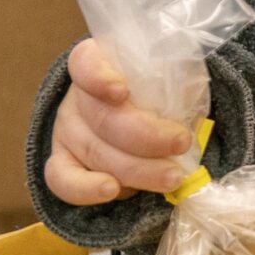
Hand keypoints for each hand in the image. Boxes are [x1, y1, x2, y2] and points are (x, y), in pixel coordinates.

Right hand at [43, 37, 201, 206]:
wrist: (135, 121)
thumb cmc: (155, 94)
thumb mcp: (166, 77)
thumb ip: (173, 83)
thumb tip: (190, 102)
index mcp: (96, 65)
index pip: (85, 64)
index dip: (99, 77)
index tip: (121, 90)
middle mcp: (76, 98)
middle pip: (102, 119)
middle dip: (147, 137)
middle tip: (181, 142)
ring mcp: (67, 133)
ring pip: (95, 153)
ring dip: (138, 170)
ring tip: (172, 177)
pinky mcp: (64, 164)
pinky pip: (65, 182)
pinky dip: (86, 189)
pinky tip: (111, 190)